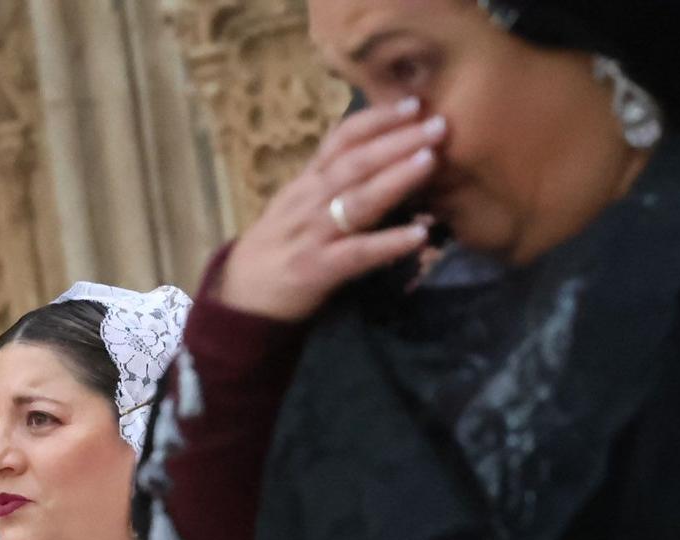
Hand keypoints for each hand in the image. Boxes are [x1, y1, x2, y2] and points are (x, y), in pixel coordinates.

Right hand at [217, 98, 442, 322]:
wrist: (240, 298)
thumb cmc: (279, 248)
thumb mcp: (297, 203)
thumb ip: (329, 177)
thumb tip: (368, 145)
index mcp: (308, 182)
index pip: (341, 140)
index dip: (376, 119)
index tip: (413, 102)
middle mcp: (310, 201)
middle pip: (355, 163)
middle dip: (397, 141)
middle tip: (438, 123)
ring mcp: (312, 235)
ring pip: (356, 201)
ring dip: (395, 179)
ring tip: (429, 161)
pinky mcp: (316, 270)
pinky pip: (356, 254)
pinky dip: (387, 243)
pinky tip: (418, 236)